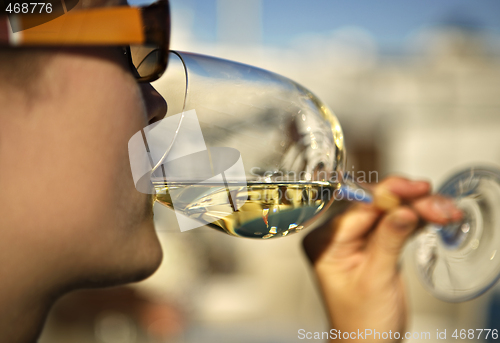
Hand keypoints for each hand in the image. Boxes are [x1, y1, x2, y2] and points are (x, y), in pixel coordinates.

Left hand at [302, 176, 461, 341]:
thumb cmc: (361, 321)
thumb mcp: (375, 280)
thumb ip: (388, 241)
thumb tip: (403, 210)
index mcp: (324, 243)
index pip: (355, 209)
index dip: (386, 195)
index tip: (412, 189)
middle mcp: (335, 236)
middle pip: (373, 205)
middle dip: (406, 202)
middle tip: (434, 203)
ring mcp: (354, 237)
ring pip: (387, 211)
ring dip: (416, 208)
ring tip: (442, 211)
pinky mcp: (372, 242)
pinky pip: (394, 223)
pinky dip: (415, 219)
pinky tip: (434, 216)